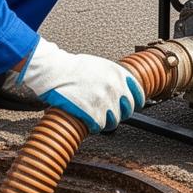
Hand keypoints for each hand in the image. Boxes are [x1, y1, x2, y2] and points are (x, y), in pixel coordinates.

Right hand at [14, 38, 144, 132]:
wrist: (54, 71)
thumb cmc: (72, 67)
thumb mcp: (99, 65)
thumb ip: (113, 77)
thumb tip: (122, 89)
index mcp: (118, 74)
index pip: (138, 94)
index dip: (134, 103)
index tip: (130, 106)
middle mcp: (115, 88)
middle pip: (128, 111)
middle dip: (119, 113)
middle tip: (109, 113)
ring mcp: (104, 101)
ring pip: (114, 121)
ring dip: (105, 121)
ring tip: (95, 116)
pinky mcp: (92, 113)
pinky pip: (99, 127)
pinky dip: (93, 126)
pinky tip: (87, 120)